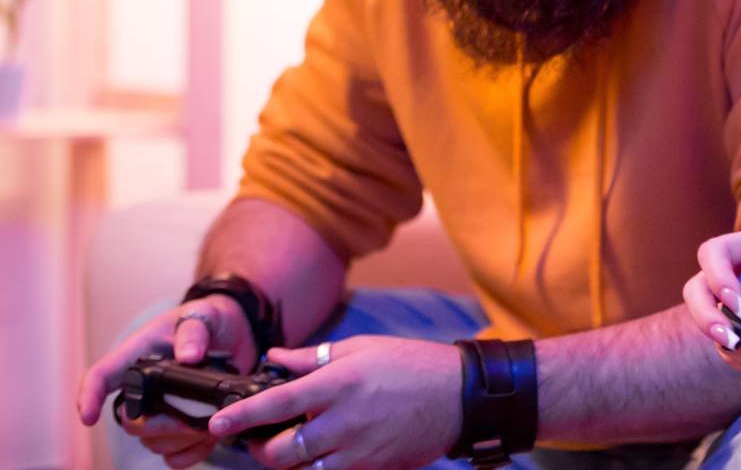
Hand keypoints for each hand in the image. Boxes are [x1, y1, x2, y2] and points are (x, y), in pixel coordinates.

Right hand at [77, 295, 257, 467]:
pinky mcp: (178, 425)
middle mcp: (143, 387)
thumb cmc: (209, 319)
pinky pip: (173, 454)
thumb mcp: (203, 316)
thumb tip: (188, 356)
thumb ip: (194, 332)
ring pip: (152, 442)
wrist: (235, 333)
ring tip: (212, 421)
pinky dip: (192, 452)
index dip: (89, 397)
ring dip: (181, 439)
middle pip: (130, 422)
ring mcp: (159, 409)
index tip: (89, 418)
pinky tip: (210, 438)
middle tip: (193, 419)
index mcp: (139, 355)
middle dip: (160, 426)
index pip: (102, 376)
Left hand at [208, 336, 461, 469]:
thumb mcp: (362, 349)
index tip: (217, 423)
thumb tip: (277, 359)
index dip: (241, 416)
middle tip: (259, 440)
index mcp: (339, 383)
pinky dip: (319, 466)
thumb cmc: (411, 365)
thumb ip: (314, 358)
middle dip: (261, 450)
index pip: (277, 404)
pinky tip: (321, 452)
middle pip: (283, 452)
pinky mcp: (370, 467)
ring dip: (289, 462)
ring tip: (289, 446)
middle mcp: (343, 420)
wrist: (458, 396)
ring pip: (303, 469)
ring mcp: (357, 449)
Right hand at [683, 229, 740, 378]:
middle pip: (697, 290)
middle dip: (706, 317)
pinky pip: (734, 350)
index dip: (716, 276)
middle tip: (731, 340)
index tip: (738, 303)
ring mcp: (738, 305)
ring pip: (712, 325)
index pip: (714, 252)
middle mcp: (738, 274)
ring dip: (733, 348)